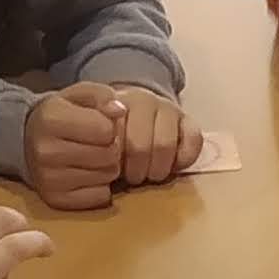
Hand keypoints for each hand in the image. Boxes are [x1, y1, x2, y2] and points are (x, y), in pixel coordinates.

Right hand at [23, 91, 123, 209]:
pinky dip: (100, 187)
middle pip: (109, 155)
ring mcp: (49, 179)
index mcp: (51, 119)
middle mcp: (46, 151)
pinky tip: (86, 174)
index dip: (110, 126)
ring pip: (108, 176)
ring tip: (91, 157)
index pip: (106, 130)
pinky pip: (100, 197)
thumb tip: (119, 111)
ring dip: (107, 167)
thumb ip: (102, 95)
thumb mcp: (79, 95)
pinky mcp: (55, 200)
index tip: (99, 125)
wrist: (27, 141)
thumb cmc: (61, 115)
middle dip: (111, 148)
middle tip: (97, 143)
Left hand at [72, 81, 199, 188]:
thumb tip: (102, 141)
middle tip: (129, 178)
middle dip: (134, 171)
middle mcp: (144, 100)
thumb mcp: (85, 125)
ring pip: (165, 146)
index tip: (111, 169)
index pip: (114, 139)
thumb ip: (86, 131)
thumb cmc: (106, 126)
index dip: (113, 161)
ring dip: (156, 170)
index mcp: (116, 102)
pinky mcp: (189, 120)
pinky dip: (182, 160)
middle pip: (140, 147)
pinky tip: (171, 167)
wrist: (129, 109)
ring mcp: (169, 108)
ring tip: (147, 175)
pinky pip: (193, 142)